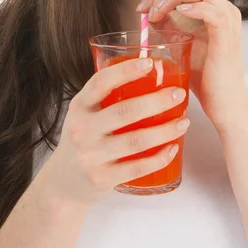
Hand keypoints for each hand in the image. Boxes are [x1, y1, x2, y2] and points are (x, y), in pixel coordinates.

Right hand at [47, 57, 189, 206]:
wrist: (62, 183)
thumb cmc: (84, 138)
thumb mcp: (85, 112)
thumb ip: (107, 95)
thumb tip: (150, 71)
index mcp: (80, 106)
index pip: (101, 83)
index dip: (125, 71)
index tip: (150, 63)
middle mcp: (82, 129)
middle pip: (125, 112)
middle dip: (157, 101)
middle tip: (178, 94)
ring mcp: (91, 155)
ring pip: (135, 141)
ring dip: (165, 131)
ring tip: (184, 122)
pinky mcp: (102, 178)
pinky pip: (137, 168)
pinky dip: (159, 158)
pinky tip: (173, 148)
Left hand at [137, 0, 247, 135]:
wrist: (224, 104)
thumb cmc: (205, 77)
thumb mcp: (181, 45)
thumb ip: (169, 27)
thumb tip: (150, 14)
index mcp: (214, 10)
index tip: (142, 7)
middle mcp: (224, 10)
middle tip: (146, 9)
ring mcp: (228, 21)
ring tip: (156, 13)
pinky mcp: (227, 35)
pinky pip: (212, 11)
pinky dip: (193, 8)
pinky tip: (177, 14)